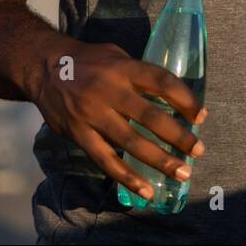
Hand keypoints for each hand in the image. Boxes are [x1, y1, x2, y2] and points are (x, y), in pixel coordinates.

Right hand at [31, 39, 206, 201]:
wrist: (43, 66)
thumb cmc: (89, 60)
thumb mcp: (116, 55)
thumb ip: (140, 74)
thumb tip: (172, 95)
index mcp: (123, 68)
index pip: (161, 82)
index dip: (185, 99)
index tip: (201, 116)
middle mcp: (108, 90)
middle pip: (150, 116)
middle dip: (178, 136)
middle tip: (199, 150)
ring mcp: (92, 114)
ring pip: (130, 142)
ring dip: (159, 160)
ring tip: (181, 173)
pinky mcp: (78, 134)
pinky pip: (105, 160)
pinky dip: (126, 177)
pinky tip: (145, 190)